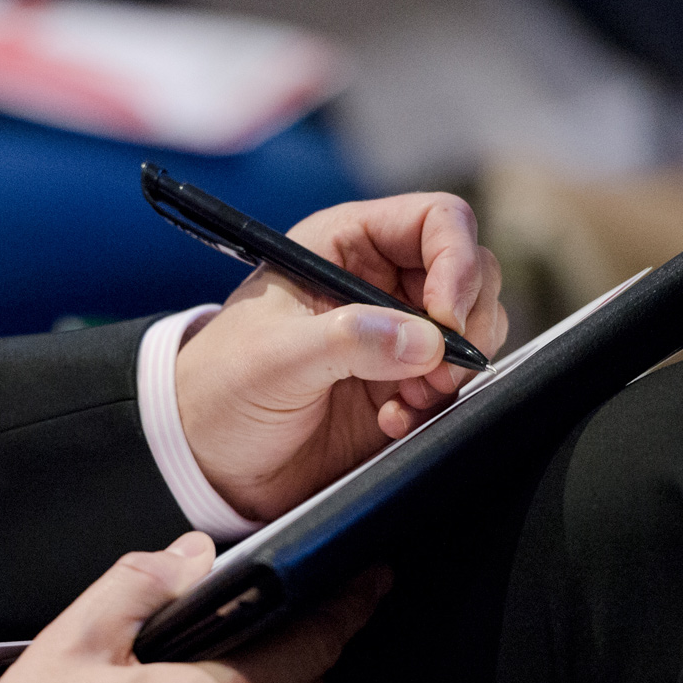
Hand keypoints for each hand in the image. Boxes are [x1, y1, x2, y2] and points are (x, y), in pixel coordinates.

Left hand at [176, 193, 507, 521]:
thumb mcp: (275, 359)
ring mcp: (396, 336)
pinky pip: (455, 384)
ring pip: (473, 330)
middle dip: (467, 325)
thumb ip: (348, 342)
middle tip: (438, 372)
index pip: (436, 221)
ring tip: (407, 401)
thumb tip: (426, 340)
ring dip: (456, 370)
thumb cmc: (221, 390)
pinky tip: (392, 423)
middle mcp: (380, 283)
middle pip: (471, 274)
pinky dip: (439, 406)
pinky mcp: (404, 387)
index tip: (446, 318)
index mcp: (345, 246)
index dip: (457, 262)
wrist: (208, 462)